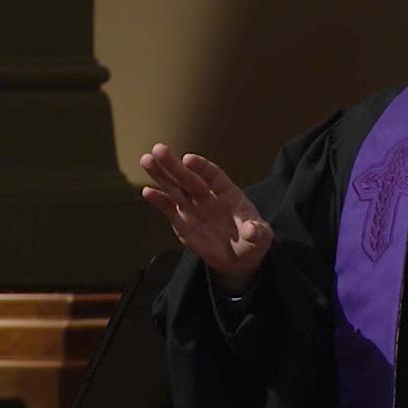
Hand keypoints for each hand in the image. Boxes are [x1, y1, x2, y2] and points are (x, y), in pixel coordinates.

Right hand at [139, 144, 272, 290]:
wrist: (239, 257)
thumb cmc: (252, 241)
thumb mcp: (261, 237)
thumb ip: (256, 232)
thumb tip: (251, 230)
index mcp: (228, 194)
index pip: (213, 176)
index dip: (202, 167)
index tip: (188, 159)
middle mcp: (208, 196)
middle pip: (189, 178)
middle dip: (174, 165)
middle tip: (158, 149)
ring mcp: (194, 207)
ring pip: (175, 188)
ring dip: (160, 175)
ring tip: (146, 160)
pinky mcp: (182, 221)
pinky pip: (169, 208)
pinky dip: (158, 200)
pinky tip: (146, 191)